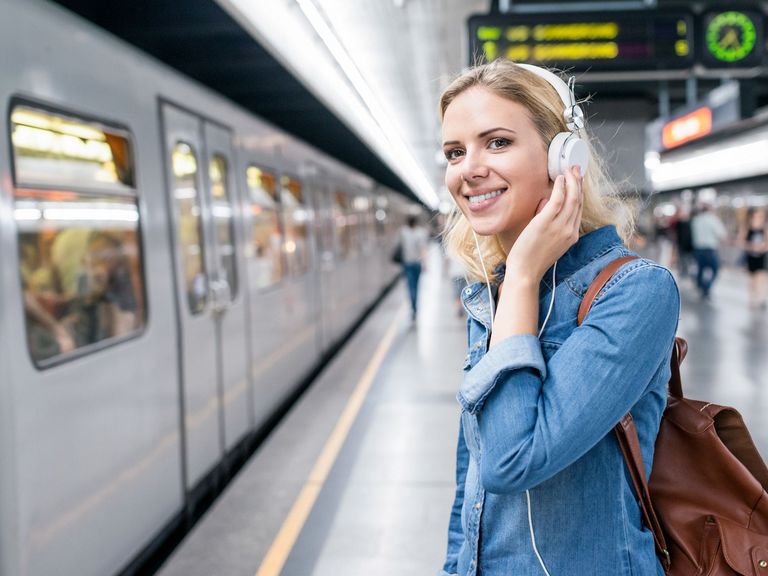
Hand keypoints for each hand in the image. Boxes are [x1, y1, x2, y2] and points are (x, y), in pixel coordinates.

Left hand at [505, 165, 582, 281]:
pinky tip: (559, 178)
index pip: (579, 209)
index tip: (578, 180)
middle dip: (579, 182)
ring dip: (572, 181)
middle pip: (578, 201)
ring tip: (569, 169)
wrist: (525, 272)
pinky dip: (561, 187)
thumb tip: (546, 202)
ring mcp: (559, 227)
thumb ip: (549, 221)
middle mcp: (569, 230)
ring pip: (572, 198)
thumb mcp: (548, 240)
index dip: (580, 192)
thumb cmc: (531, 258)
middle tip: (576, 169)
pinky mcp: (545, 223)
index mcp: (571, 235)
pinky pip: (558, 200)